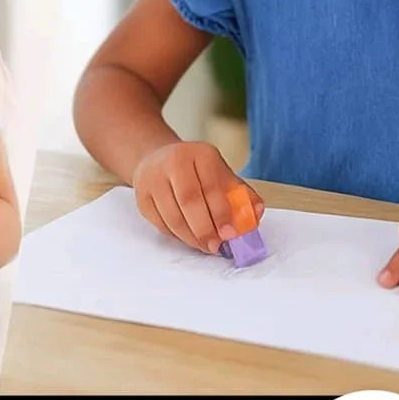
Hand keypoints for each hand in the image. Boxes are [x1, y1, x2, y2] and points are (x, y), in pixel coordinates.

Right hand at [131, 140, 263, 253]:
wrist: (159, 158)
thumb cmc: (197, 172)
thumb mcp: (221, 174)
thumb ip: (240, 194)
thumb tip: (257, 212)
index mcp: (200, 153)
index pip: (211, 186)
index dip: (222, 213)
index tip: (230, 235)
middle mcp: (174, 160)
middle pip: (189, 201)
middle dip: (205, 229)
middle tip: (215, 246)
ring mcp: (153, 176)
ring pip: (173, 216)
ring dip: (191, 237)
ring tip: (204, 245)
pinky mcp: (141, 195)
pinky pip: (160, 223)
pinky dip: (176, 236)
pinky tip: (187, 237)